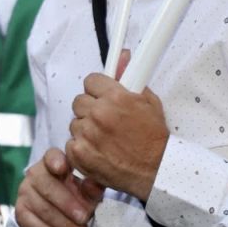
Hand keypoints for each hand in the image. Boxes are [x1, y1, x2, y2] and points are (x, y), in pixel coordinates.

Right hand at [14, 147, 105, 226]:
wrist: (58, 215)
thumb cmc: (76, 196)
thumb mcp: (88, 192)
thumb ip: (92, 189)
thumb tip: (95, 186)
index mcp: (52, 162)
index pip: (51, 156)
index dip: (55, 160)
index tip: (62, 167)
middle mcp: (34, 175)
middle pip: (47, 186)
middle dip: (67, 204)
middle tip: (85, 218)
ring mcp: (25, 194)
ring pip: (43, 210)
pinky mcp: (21, 214)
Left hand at [66, 51, 170, 200]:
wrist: (157, 170)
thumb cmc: (154, 138)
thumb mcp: (148, 101)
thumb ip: (131, 77)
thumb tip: (123, 55)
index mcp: (115, 97)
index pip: (90, 81)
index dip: (97, 89)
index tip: (103, 97)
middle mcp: (99, 114)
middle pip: (79, 101)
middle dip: (90, 109)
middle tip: (105, 120)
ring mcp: (88, 135)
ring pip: (74, 123)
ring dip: (86, 129)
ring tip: (105, 139)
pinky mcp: (80, 154)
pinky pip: (71, 143)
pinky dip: (81, 149)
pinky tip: (98, 152)